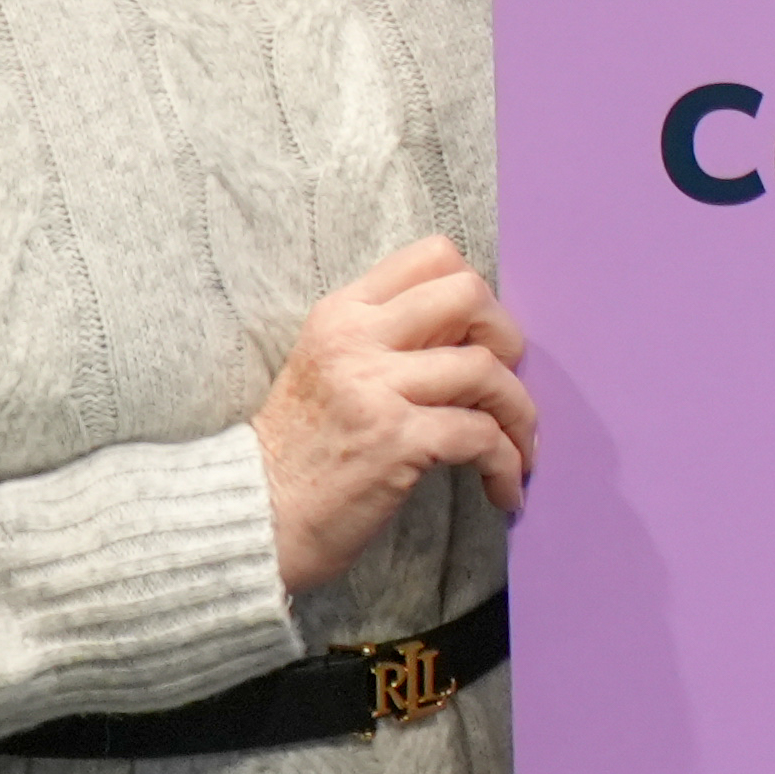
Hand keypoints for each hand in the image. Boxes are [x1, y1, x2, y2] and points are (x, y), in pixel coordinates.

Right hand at [253, 237, 532, 595]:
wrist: (255, 517)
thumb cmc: (302, 452)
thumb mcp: (332, 369)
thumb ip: (389, 341)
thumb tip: (477, 334)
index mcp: (342, 312)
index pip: (433, 255)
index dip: (476, 294)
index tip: (482, 339)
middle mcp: (357, 338)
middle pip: (468, 294)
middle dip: (507, 338)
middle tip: (504, 387)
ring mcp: (375, 388)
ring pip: (486, 368)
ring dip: (519, 413)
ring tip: (519, 449)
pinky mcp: (395, 440)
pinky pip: (482, 436)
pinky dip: (507, 464)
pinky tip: (505, 491)